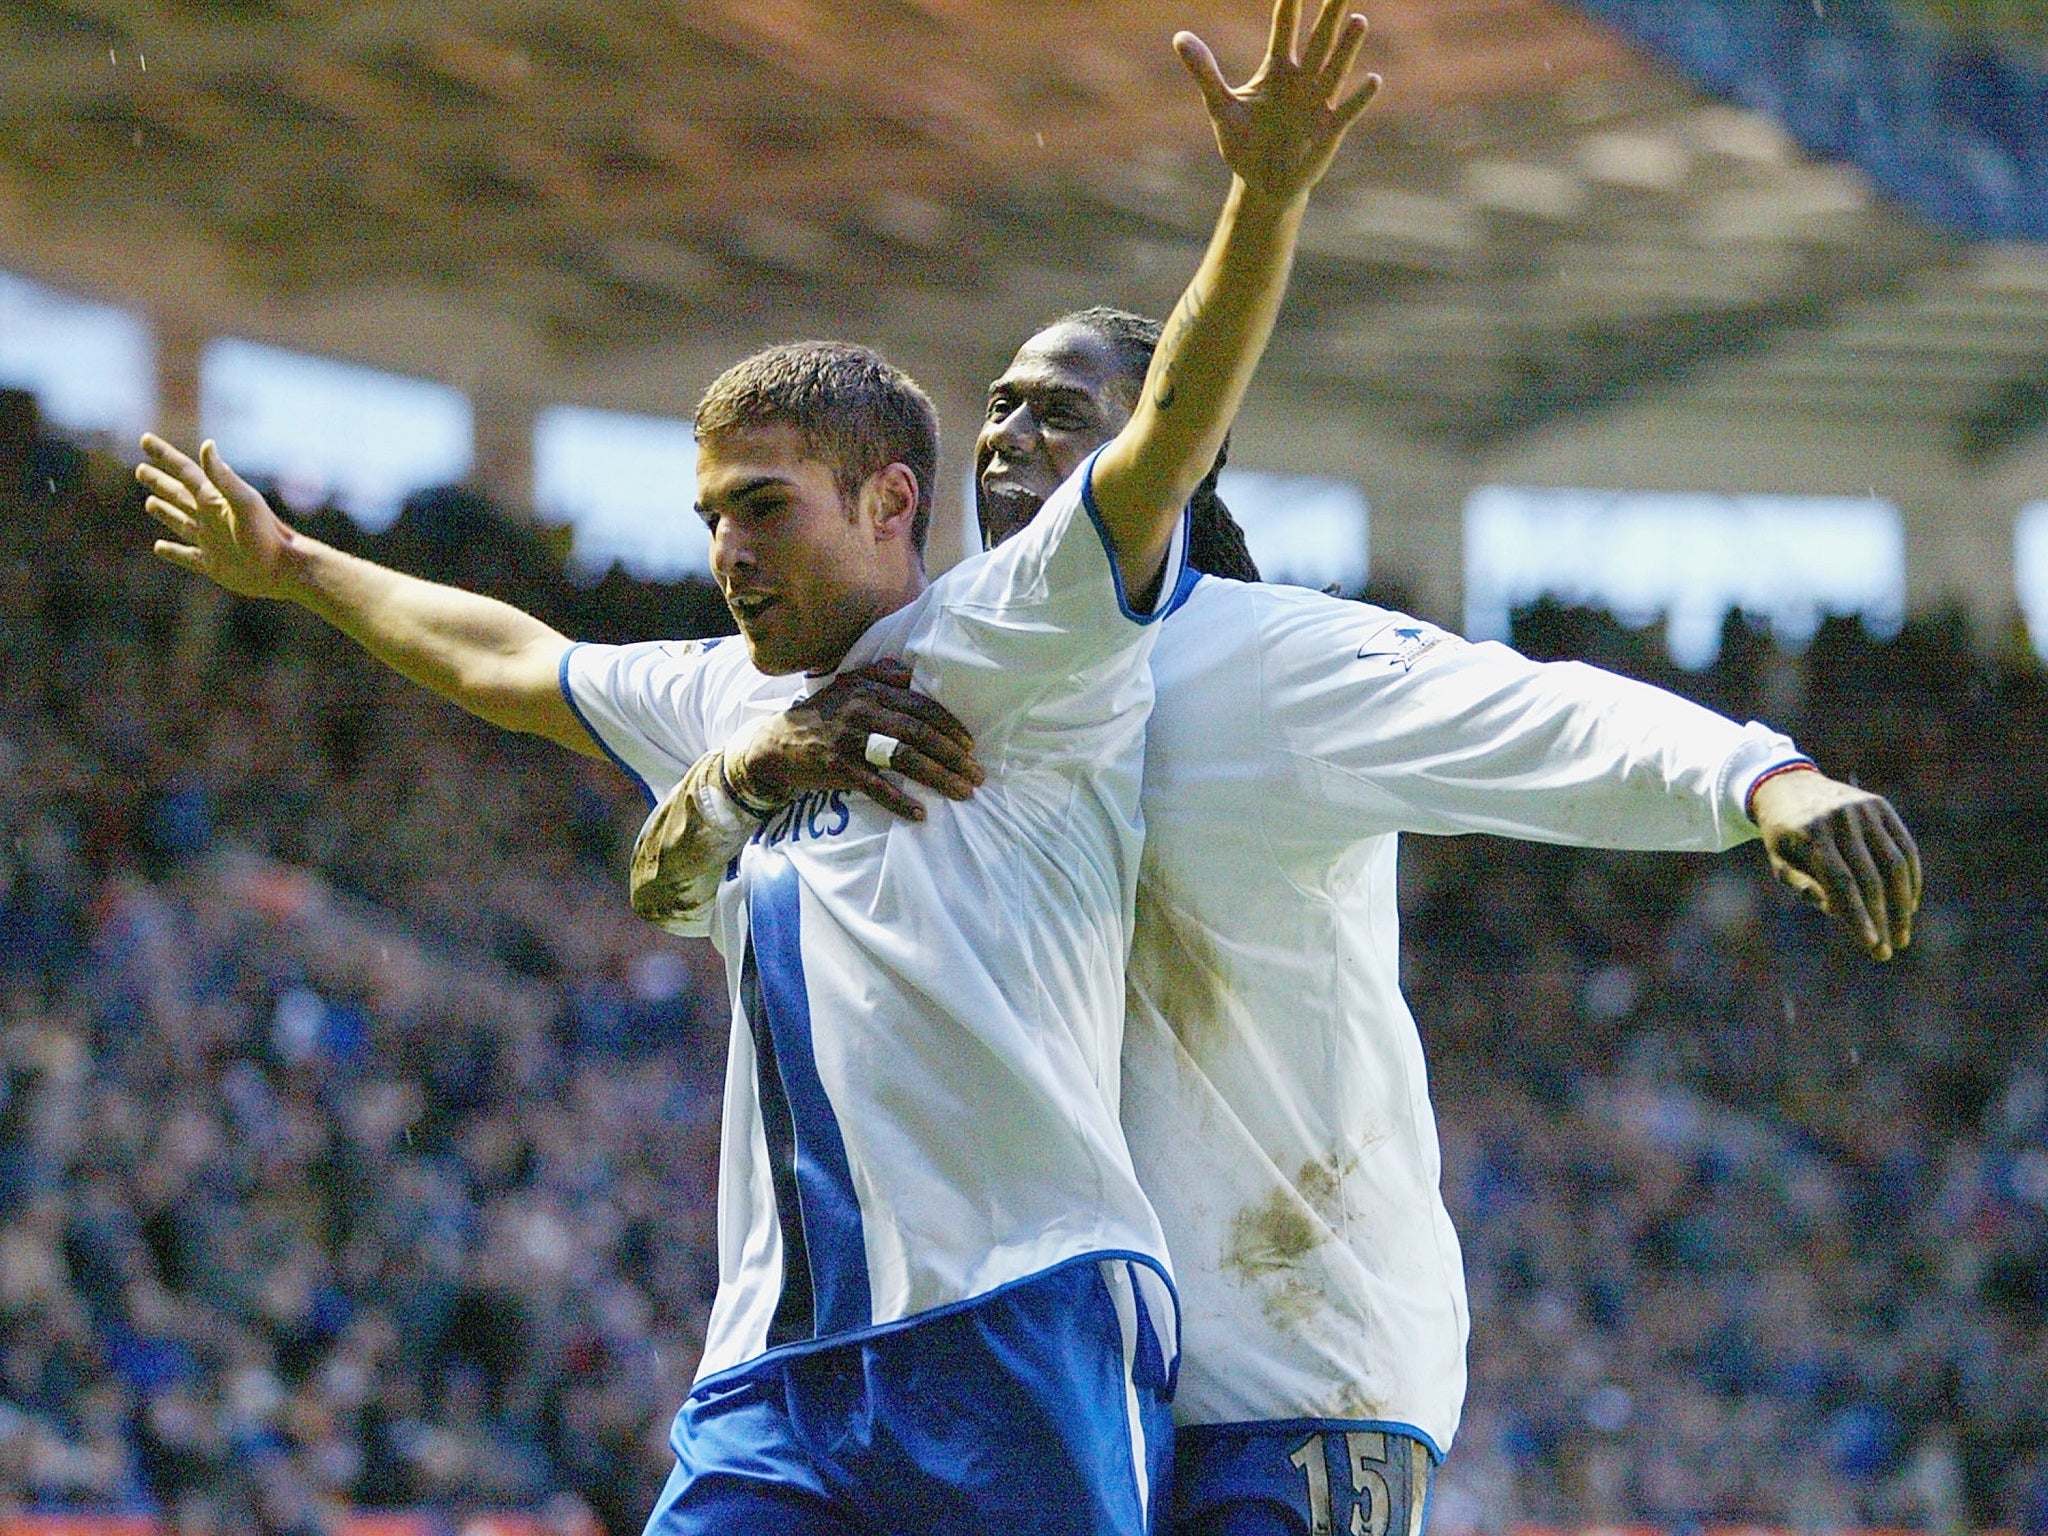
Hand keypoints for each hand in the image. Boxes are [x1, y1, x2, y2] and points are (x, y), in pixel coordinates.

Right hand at [136, 435, 294, 598]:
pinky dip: (172, 552)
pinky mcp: (211, 564)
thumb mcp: (243, 502)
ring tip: (150, 502)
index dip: (164, 454)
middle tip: (141, 469)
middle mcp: (209, 517)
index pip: (183, 470)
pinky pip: (186, 555)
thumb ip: (223, 477)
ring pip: (179, 521)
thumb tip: (206, 444)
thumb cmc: (267, 534)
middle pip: (177, 494)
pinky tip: (159, 547)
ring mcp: (209, 540)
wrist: (285, 569)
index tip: (145, 438)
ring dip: (164, 511)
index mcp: (214, 499)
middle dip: (159, 481)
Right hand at [731, 662, 982, 821]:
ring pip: (904, 759)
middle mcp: (862, 712)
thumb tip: (910, 673)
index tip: (970, 745)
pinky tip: (920, 814)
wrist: (775, 743)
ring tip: (962, 792)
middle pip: (919, 734)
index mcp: (869, 691)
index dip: (949, 725)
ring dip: (938, 778)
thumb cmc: (820, 714)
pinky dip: (900, 802)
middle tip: (976, 774)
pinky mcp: (838, 769)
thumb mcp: (846, 684)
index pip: (920, 706)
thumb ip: (879, 674)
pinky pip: (876, 787)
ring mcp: (850, 741)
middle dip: (953, 756)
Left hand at [1174, 0, 1379, 207]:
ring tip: (1357, 19)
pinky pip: (1348, 111)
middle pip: (1319, 38)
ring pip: (1335, 69)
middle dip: (1329, 11)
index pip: (1285, 26)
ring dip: (1346, 47)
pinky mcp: (1329, 130)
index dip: (1290, 0)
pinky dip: (1360, 97)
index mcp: (1277, 69)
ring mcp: (1319, 103)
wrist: (1263, 183)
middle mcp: (1303, 79)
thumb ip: (1205, 72)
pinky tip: (1373, 80)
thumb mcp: (1221, 107)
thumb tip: (1179, 37)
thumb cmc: (1244, 143)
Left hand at [1751, 767, 1920, 960]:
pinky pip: (1905, 846)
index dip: (1860, 915)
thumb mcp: (1779, 860)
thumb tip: (1839, 912)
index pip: (1842, 882)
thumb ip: (1804, 886)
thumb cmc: (1783, 834)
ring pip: (1895, 863)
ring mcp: (1863, 810)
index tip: (1873, 945)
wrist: (1787, 785)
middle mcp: (1840, 819)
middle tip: (1890, 949)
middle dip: (1884, 917)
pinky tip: (1910, 905)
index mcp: (1811, 833)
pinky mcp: (1880, 806)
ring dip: (1904, 903)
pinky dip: (1913, 878)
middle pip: (1871, 876)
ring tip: (1902, 934)